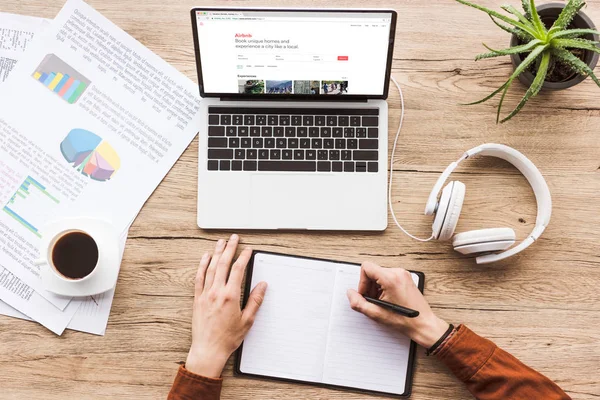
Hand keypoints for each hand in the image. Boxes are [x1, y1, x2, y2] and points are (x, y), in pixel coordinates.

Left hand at [185, 235, 266, 377]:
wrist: (208, 349)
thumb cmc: (227, 338)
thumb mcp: (247, 320)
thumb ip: (255, 301)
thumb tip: (262, 286)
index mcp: (230, 296)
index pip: (238, 270)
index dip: (243, 257)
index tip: (247, 250)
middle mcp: (216, 292)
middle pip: (223, 264)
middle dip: (229, 248)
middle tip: (234, 238)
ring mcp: (205, 294)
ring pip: (211, 267)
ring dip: (216, 253)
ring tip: (221, 242)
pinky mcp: (197, 299)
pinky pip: (199, 277)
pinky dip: (202, 265)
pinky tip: (205, 258)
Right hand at [346, 262, 448, 348]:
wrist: (423, 324)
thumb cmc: (405, 320)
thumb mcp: (376, 314)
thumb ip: (359, 303)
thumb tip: (350, 294)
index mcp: (390, 278)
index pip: (366, 267)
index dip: (362, 282)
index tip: (365, 294)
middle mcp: (398, 272)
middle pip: (372, 272)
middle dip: (369, 287)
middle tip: (373, 301)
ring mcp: (403, 274)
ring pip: (379, 274)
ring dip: (376, 288)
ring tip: (381, 302)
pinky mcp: (405, 278)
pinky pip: (388, 277)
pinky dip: (383, 287)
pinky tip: (387, 300)